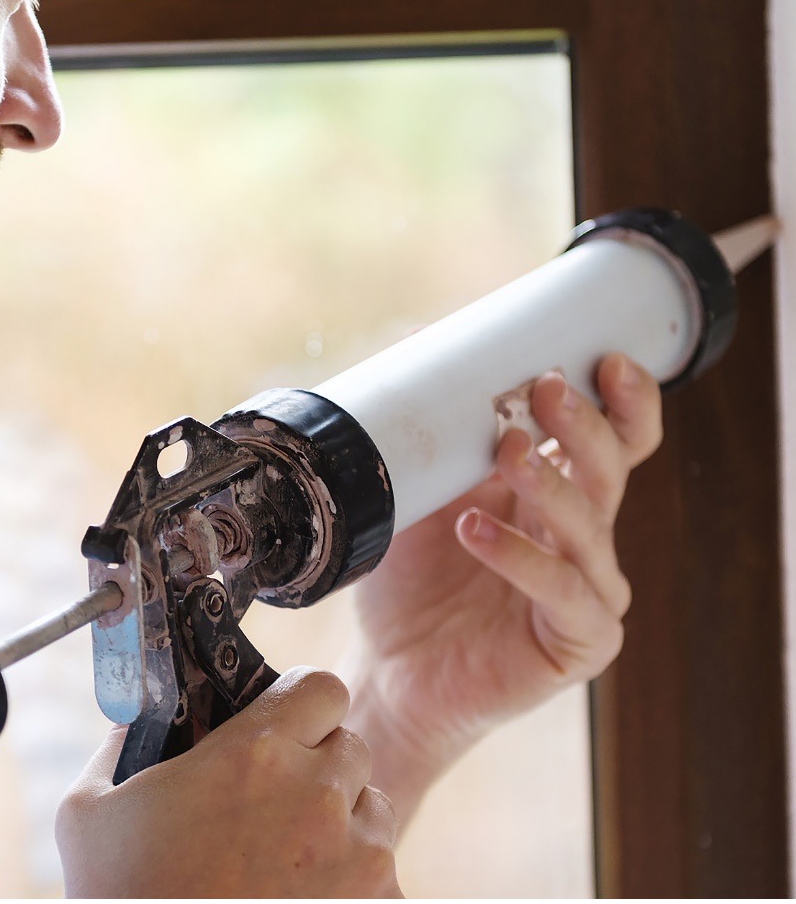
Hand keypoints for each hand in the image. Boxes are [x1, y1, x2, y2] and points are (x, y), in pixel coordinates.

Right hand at [56, 668, 401, 897]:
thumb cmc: (120, 897)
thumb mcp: (90, 810)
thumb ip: (121, 746)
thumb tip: (140, 718)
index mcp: (256, 753)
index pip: (321, 688)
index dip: (300, 703)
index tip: (279, 727)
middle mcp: (319, 795)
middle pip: (351, 747)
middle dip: (316, 766)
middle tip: (272, 800)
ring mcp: (359, 858)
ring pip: (374, 811)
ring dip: (342, 823)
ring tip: (285, 859)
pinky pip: (384, 875)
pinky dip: (353, 884)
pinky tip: (301, 897)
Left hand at [343, 354, 663, 824]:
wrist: (389, 672)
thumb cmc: (409, 582)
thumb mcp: (415, 497)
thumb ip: (432, 439)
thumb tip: (414, 342)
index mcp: (557, 497)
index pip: (616, 442)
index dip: (625, 401)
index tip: (607, 358)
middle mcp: (583, 540)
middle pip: (610, 471)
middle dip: (583, 424)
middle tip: (548, 389)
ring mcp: (587, 591)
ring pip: (591, 525)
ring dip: (550, 482)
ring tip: (508, 451)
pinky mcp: (579, 641)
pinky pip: (563, 591)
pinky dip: (520, 555)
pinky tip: (477, 530)